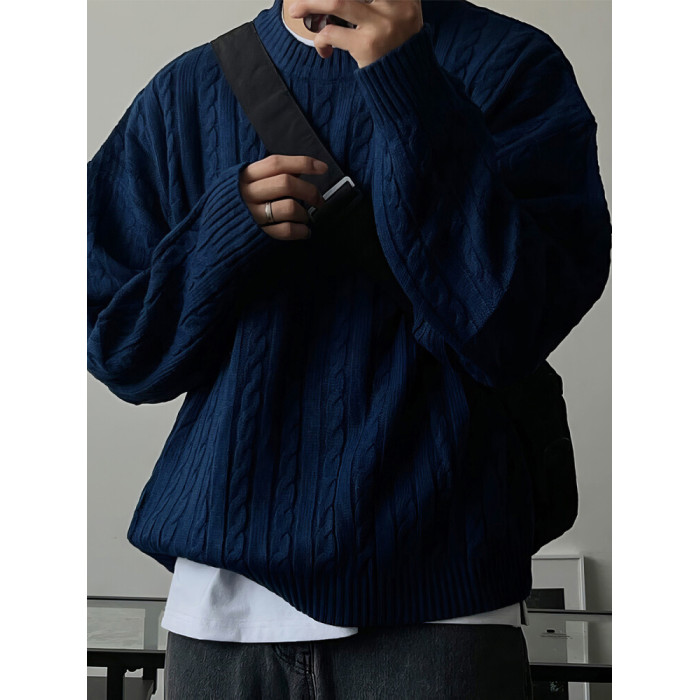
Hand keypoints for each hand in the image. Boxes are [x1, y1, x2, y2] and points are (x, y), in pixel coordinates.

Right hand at [240, 154, 327, 239]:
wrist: (217, 231)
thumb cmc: (240, 202)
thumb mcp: (250, 183)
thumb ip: (272, 175)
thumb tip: (302, 170)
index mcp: (247, 175)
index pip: (277, 163)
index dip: (303, 163)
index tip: (323, 168)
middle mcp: (248, 193)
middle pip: (286, 183)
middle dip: (310, 191)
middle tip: (319, 200)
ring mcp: (252, 214)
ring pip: (289, 207)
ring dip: (304, 213)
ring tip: (306, 218)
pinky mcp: (257, 233)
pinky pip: (286, 230)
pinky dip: (301, 231)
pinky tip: (305, 231)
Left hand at [288, 0, 422, 68]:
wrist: (408, 84)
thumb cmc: (399, 47)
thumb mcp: (402, 16)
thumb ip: (383, 3)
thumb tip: (337, 3)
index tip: (330, 0)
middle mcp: (394, 6)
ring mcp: (380, 25)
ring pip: (337, 1)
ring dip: (311, 3)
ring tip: (296, 10)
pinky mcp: (367, 45)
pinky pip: (333, 33)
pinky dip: (320, 40)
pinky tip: (323, 49)